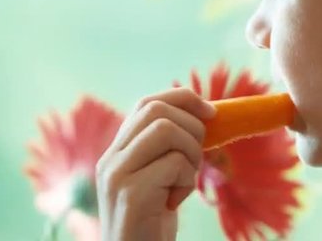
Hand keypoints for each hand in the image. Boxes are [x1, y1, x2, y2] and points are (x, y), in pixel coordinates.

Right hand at [96, 88, 215, 240]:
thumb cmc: (151, 222)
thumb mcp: (158, 177)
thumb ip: (167, 149)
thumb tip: (205, 115)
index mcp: (116, 151)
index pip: (147, 103)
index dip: (183, 99)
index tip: (211, 111)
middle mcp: (111, 158)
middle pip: (157, 110)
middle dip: (192, 126)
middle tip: (198, 155)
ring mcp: (117, 174)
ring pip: (167, 130)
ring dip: (191, 153)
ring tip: (184, 181)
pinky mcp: (131, 193)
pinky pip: (174, 163)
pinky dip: (186, 181)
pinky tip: (174, 202)